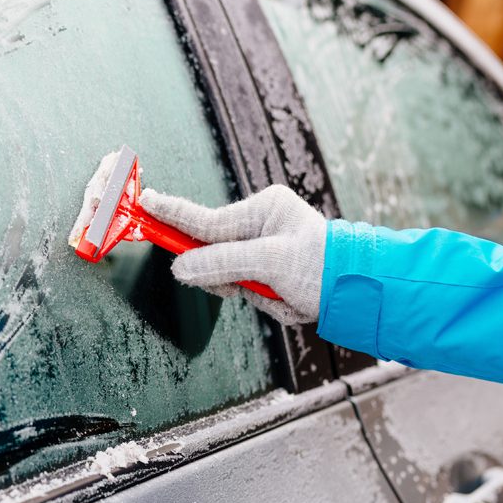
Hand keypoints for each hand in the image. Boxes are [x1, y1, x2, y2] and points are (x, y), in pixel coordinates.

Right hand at [139, 185, 326, 324]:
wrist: (359, 292)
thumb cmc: (322, 267)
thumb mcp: (269, 263)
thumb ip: (221, 263)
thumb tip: (181, 267)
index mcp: (264, 209)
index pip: (205, 218)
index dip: (171, 214)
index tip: (143, 202)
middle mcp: (261, 224)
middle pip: (214, 252)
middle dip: (227, 275)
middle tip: (245, 283)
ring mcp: (265, 248)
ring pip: (229, 275)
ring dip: (251, 291)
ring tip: (281, 293)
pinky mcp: (269, 271)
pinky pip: (247, 288)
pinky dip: (263, 299)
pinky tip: (286, 299)